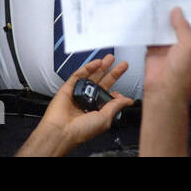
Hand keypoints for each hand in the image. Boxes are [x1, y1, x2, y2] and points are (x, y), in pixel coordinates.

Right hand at [15, 55, 131, 155]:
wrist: (61, 132)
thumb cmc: (81, 131)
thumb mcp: (105, 118)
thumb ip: (116, 106)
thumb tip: (128, 101)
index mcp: (96, 110)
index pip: (108, 96)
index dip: (115, 89)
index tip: (123, 87)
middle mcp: (87, 101)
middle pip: (102, 83)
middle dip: (112, 73)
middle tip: (122, 65)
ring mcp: (78, 94)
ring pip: (91, 77)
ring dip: (101, 67)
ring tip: (110, 59)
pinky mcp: (67, 88)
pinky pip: (78, 75)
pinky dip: (87, 68)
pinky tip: (97, 63)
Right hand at [144, 7, 190, 106]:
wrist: (163, 94)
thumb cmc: (182, 76)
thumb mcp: (189, 47)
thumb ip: (184, 28)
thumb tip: (178, 12)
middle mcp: (185, 46)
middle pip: (181, 25)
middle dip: (177, 13)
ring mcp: (170, 49)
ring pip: (166, 29)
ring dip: (162, 19)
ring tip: (159, 0)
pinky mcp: (155, 52)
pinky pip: (152, 36)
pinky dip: (150, 28)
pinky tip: (147, 15)